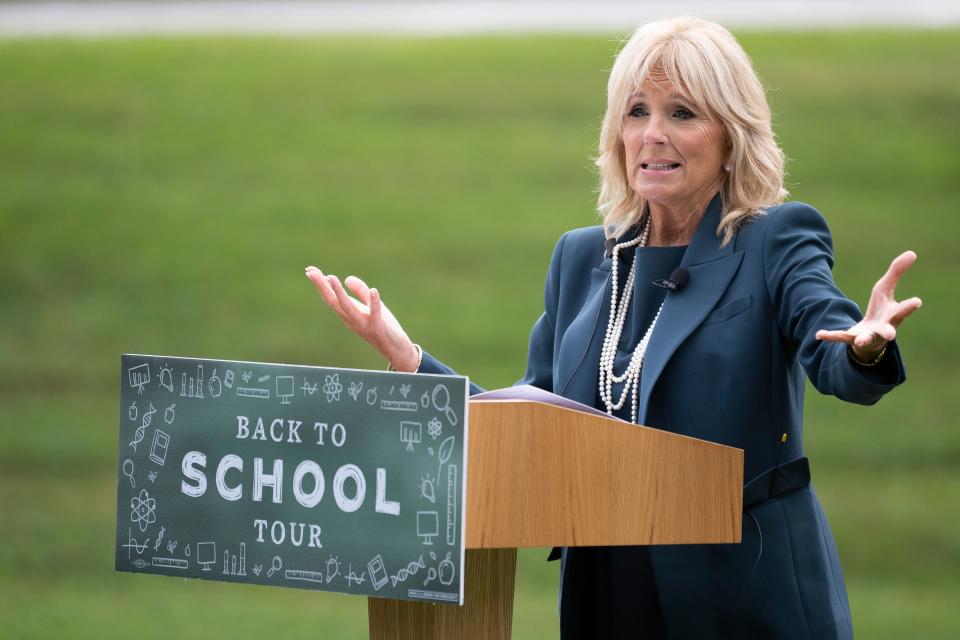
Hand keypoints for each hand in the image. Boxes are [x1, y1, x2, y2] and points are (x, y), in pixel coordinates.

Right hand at [304, 266, 419, 371]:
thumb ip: (360, 292)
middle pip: (333, 302)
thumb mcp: (369, 306)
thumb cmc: (382, 327)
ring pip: (348, 308)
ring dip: (339, 293)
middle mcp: (351, 319)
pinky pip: (376, 314)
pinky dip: (374, 302)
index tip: (309, 269)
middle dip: (322, 287)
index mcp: (348, 314)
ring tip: (331, 277)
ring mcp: (364, 323)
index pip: (331, 297)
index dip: (320, 284)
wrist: (396, 350)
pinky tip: (373, 290)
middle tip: (311, 272)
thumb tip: (347, 278)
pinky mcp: (379, 327)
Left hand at [815, 251, 921, 362]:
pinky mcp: (851, 339)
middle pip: (887, 331)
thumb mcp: (885, 289)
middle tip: (891, 335)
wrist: (870, 338)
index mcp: (892, 316)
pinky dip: (830, 336)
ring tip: (860, 341)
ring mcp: (867, 337)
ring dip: (863, 340)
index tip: (917, 302)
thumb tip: (912, 252)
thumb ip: (896, 273)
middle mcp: (882, 329)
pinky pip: (840, 338)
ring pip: (866, 339)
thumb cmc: (882, 311)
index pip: (902, 311)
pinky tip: (819, 334)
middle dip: (888, 332)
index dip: (909, 307)